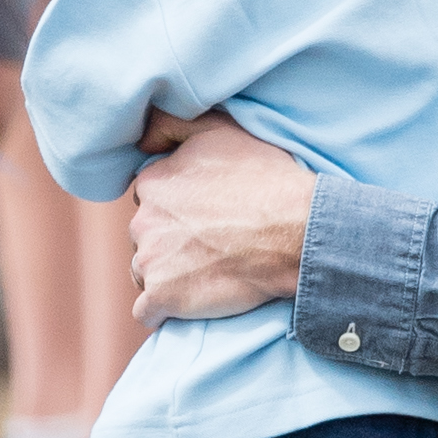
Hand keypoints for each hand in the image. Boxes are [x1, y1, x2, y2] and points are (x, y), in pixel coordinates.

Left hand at [123, 111, 314, 324]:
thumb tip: (142, 139)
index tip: (202, 216)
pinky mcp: (163, 297)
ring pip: (144, 272)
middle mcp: (142, 221)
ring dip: (166, 275)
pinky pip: (147, 311)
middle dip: (168, 242)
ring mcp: (150, 261)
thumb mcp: (219, 130)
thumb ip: (171, 126)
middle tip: (208, 245)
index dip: (176, 209)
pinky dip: (163, 310)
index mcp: (153, 183)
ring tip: (204, 273)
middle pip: (144, 237)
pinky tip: (188, 302)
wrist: (295, 231)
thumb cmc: (266, 179)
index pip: (149, 201)